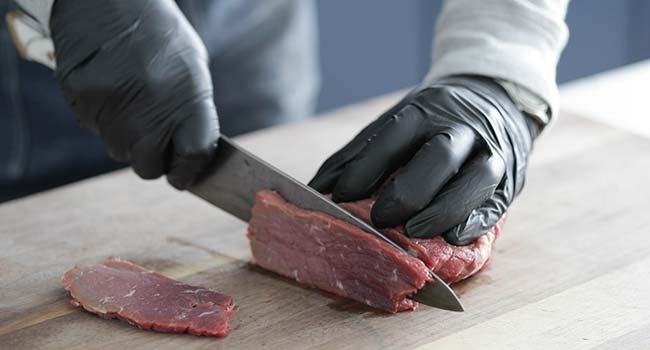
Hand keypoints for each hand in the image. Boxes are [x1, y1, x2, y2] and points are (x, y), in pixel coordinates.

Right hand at [50, 0, 218, 188]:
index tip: (186, 175)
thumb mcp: (193, 69)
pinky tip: (112, 91)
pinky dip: (105, 119)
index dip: (190, 170)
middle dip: (155, 160)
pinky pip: (96, 129)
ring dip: (128, 138)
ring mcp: (112, 108)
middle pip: (149, 166)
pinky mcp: (82, 101)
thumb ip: (193, 114)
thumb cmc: (160, 34)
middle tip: (157, 144)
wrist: (111, 0)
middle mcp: (149, 109)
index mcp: (187, 99)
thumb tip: (190, 155)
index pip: (192, 155)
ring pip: (120, 150)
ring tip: (133, 103)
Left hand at [309, 76, 540, 244]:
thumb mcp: (398, 119)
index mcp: (425, 110)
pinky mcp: (511, 177)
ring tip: (416, 232)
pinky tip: (455, 236)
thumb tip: (319, 188)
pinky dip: (476, 220)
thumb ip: (361, 152)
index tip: (342, 196)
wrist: (497, 96)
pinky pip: (498, 201)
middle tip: (381, 219)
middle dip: (408, 191)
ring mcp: (491, 151)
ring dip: (443, 209)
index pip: (393, 137)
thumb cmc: (434, 118)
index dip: (366, 168)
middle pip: (437, 157)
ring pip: (475, 179)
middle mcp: (461, 127)